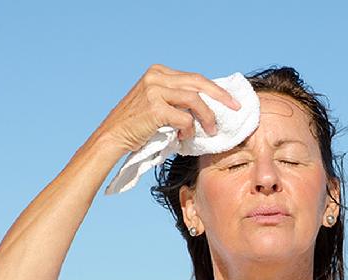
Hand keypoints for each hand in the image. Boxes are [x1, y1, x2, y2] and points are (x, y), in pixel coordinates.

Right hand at [93, 64, 241, 152]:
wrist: (112, 138)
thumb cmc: (138, 125)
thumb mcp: (158, 103)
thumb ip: (178, 98)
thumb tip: (209, 105)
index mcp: (158, 72)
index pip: (194, 78)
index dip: (215, 89)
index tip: (230, 101)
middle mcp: (156, 76)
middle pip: (198, 83)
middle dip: (221, 96)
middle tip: (235, 108)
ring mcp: (154, 90)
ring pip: (195, 100)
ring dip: (207, 117)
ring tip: (211, 130)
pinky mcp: (154, 108)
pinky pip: (184, 119)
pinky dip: (189, 130)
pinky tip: (184, 138)